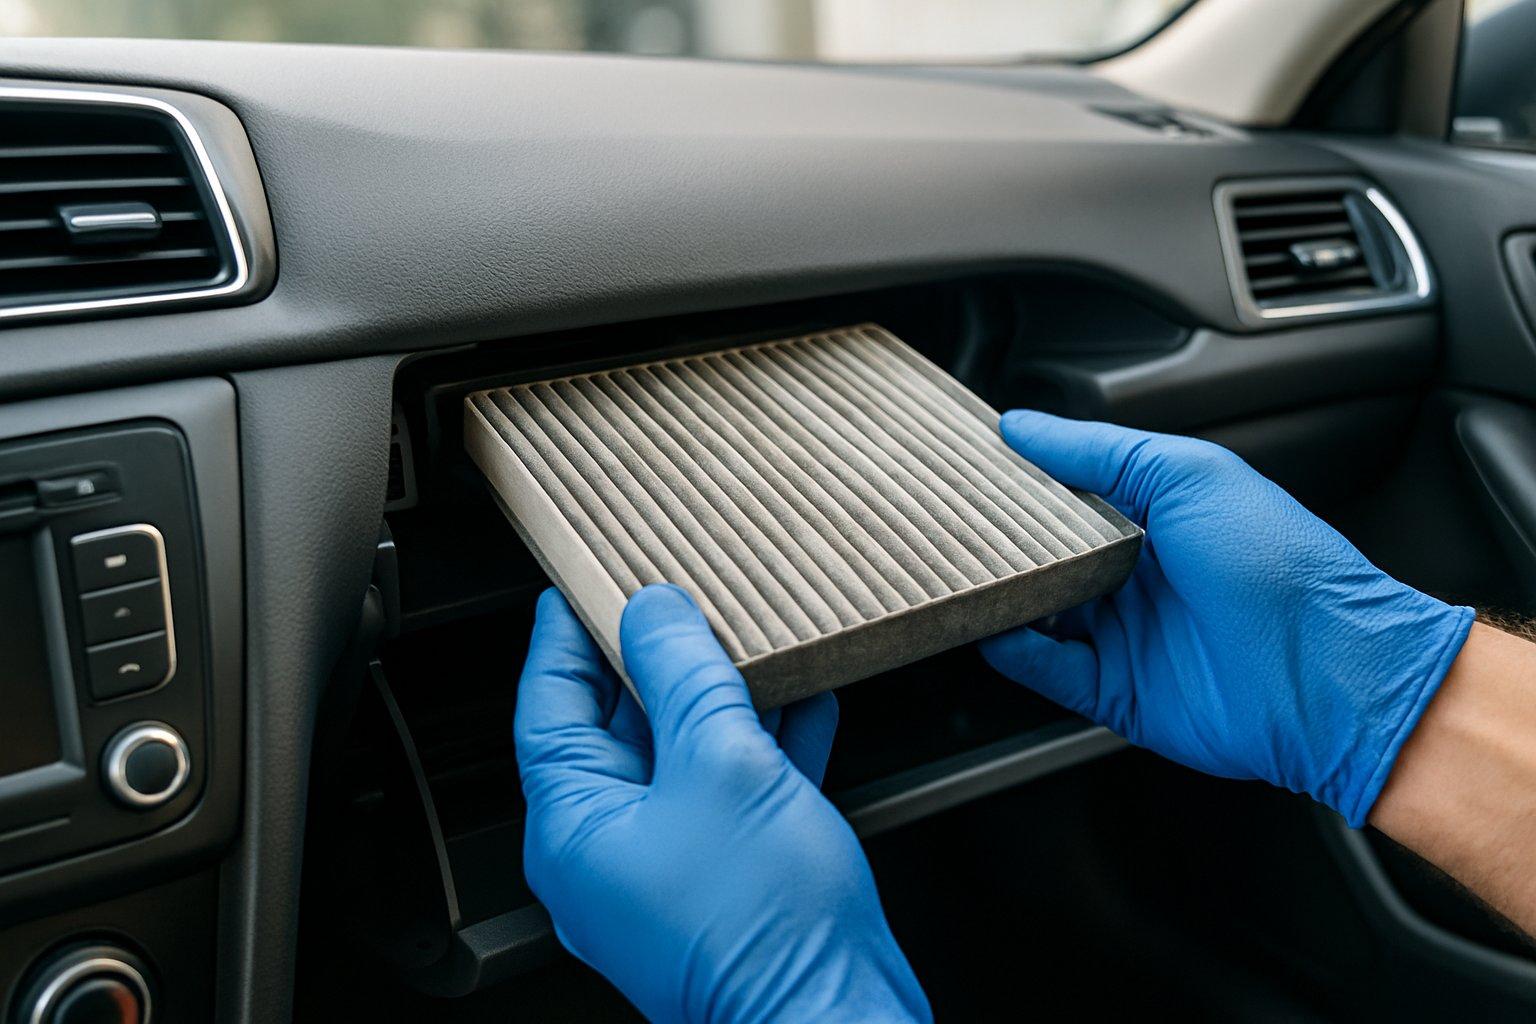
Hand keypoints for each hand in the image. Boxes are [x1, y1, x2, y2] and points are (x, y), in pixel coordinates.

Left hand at [515, 584, 930, 1023]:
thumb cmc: (766, 932)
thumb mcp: (723, 768)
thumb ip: (685, 679)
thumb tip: (656, 615)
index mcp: (577, 827)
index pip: (549, 706)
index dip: (565, 636)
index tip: (580, 583)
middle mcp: (612, 851)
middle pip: (619, 725)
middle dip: (656, 657)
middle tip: (679, 596)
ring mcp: (671, 867)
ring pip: (684, 756)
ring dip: (720, 696)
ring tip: (748, 639)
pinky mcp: (728, 879)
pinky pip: (733, 792)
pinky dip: (764, 743)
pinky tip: (804, 704)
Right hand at [980, 411, 1473, 826]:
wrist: (1328, 673)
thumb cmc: (1278, 564)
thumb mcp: (1187, 473)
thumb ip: (1099, 451)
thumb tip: (1024, 425)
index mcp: (1156, 519)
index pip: (1069, 497)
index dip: (1024, 482)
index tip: (971, 465)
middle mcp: (1137, 577)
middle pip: (1045, 557)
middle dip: (1000, 542)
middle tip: (950, 521)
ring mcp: (1126, 636)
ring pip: (1037, 613)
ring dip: (1001, 596)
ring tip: (958, 573)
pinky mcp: (1117, 692)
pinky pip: (1048, 670)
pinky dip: (1014, 650)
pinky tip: (991, 627)